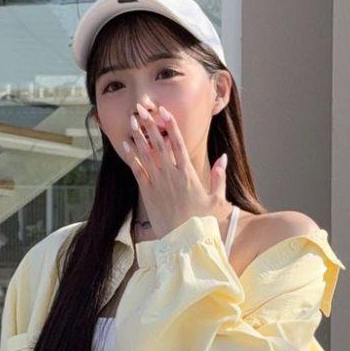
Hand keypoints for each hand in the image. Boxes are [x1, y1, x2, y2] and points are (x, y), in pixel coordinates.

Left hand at [120, 103, 227, 240]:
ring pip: (146, 154)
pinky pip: (137, 171)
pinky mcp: (148, 195)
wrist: (185, 242)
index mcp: (189, 174)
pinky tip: (125, 144)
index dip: (171, 125)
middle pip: (159, 144)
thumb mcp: (217, 200)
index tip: (164, 111)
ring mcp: (159, 185)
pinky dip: (131, 157)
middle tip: (142, 108)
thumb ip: (220, 177)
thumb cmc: (203, 223)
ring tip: (132, 120)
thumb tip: (224, 156)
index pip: (178, 144)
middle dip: (150, 124)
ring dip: (138, 135)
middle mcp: (172, 176)